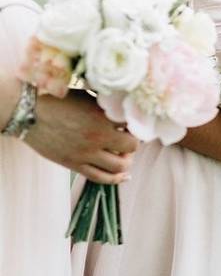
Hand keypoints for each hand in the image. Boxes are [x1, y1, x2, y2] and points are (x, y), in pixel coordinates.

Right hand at [24, 91, 138, 183]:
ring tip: (124, 155)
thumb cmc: (58, 101)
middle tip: (128, 139)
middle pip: (132, 147)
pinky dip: (116, 179)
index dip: (136, 125)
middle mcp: (97, 137)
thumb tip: (125, 108)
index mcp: (102, 117)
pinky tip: (124, 176)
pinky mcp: (75, 165)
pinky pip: (101, 178)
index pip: (133, 126)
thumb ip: (106, 106)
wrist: (29, 114)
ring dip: (127, 161)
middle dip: (133, 143)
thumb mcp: (87, 97)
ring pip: (120, 166)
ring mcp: (86, 154)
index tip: (133, 124)